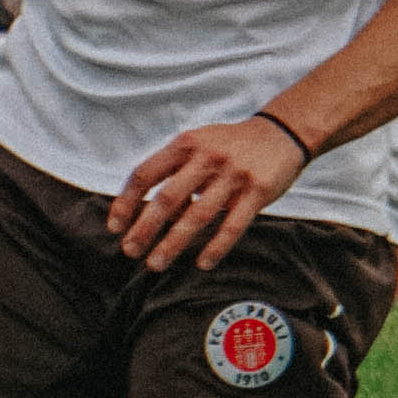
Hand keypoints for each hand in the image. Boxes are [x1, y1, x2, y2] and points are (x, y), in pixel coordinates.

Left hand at [108, 115, 308, 270]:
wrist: (282, 133)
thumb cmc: (231, 145)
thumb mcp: (199, 144)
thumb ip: (174, 170)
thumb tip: (145, 211)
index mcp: (186, 144)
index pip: (145, 174)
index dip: (127, 201)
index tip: (115, 226)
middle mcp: (207, 157)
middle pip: (168, 198)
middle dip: (145, 228)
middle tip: (130, 251)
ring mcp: (233, 175)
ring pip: (197, 216)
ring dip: (173, 243)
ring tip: (156, 264)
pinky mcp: (258, 191)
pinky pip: (233, 225)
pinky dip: (216, 247)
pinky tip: (202, 264)